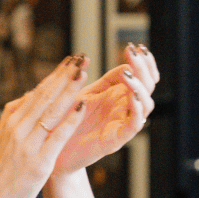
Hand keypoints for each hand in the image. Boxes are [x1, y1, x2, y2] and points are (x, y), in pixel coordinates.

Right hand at [0, 54, 89, 197]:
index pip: (36, 93)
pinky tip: (83, 105)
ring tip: (83, 72)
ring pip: (51, 110)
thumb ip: (15, 118)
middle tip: (80, 57)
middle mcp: (17, 129)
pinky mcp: (38, 160)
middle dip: (64, 75)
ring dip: (69, 89)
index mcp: (9, 122)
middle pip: (45, 96)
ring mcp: (27, 144)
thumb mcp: (2, 139)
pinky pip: (58, 135)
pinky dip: (70, 119)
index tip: (68, 61)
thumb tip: (30, 96)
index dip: (54, 75)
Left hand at [51, 44, 158, 176]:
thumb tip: (85, 57)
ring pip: (146, 103)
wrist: (51, 151)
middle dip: (144, 67)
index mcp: (115, 95)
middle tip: (134, 52)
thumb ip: (84, 80)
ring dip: (140, 86)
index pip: (140, 75)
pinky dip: (137, 109)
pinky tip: (130, 95)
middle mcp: (123, 108)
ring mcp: (121, 123)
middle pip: (147, 85)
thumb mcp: (75, 96)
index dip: (142, 61)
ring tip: (129, 74)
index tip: (134, 46)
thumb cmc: (62, 123)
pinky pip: (135, 124)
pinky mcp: (116, 139)